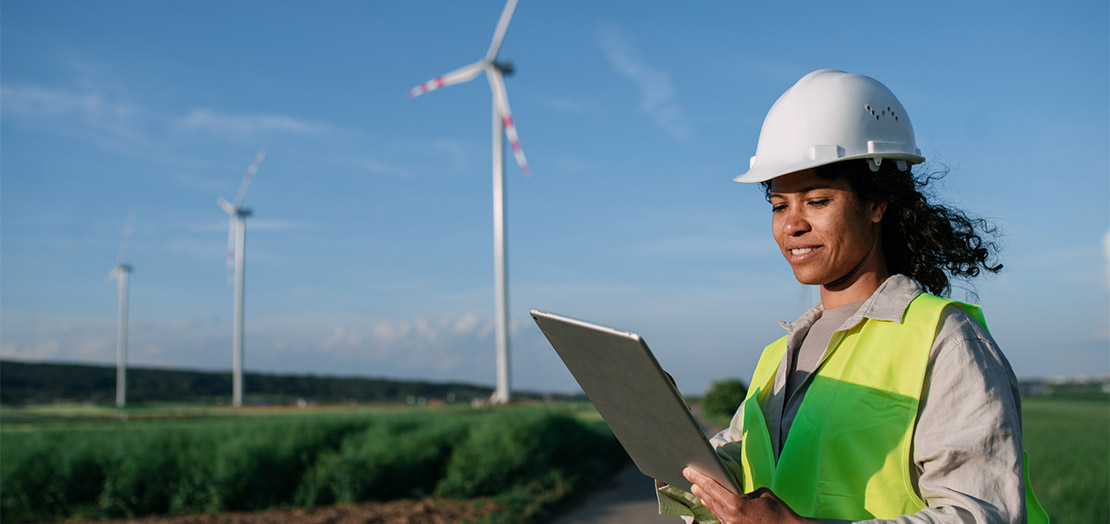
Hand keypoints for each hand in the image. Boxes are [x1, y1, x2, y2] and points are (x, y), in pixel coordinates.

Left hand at [683, 467, 810, 523]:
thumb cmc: (778, 511)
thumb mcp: (762, 494)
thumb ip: (744, 492)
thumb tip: (735, 492)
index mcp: (736, 504)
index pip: (712, 487)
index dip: (698, 478)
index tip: (688, 471)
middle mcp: (730, 517)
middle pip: (709, 499)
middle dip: (698, 487)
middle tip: (688, 477)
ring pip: (714, 510)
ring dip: (705, 498)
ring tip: (697, 489)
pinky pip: (722, 518)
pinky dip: (715, 509)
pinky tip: (711, 503)